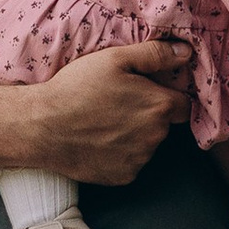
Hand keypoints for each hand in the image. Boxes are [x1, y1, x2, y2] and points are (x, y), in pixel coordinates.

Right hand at [27, 39, 193, 184]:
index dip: (167, 96)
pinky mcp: (123, 177)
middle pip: (163, 125)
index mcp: (158, 106)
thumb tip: (186, 52)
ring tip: (104, 121)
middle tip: (117, 103)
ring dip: (134, 135)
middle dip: (148, 114)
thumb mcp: (114, 58)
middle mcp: (155, 137)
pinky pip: (130, 163)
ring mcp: (139, 160)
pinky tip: (98, 140)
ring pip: (146, 144)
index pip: (183, 104)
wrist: (42, 127)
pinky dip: (119, 154)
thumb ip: (155, 54)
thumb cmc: (76, 88)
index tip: (146, 92)